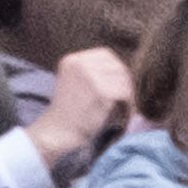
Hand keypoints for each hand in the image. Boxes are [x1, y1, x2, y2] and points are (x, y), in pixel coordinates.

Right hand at [28, 47, 136, 165]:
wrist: (59, 132)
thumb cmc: (71, 112)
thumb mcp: (76, 82)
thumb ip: (95, 72)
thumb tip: (127, 71)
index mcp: (73, 60)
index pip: (106, 55)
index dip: (117, 70)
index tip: (119, 85)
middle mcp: (80, 63)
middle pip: (118, 67)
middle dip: (125, 83)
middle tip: (126, 99)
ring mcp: (90, 76)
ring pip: (124, 80)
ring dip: (129, 94)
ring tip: (125, 107)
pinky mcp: (100, 92)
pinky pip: (125, 93)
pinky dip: (129, 104)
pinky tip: (125, 113)